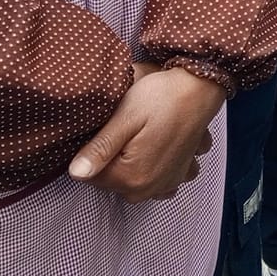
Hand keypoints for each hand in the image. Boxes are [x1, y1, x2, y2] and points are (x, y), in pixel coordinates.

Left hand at [68, 65, 222, 202]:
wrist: (201, 86)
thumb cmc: (162, 96)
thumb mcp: (125, 116)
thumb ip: (100, 148)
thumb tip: (75, 173)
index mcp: (131, 177)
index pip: (91, 176)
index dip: (91, 150)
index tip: (104, 128)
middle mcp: (149, 189)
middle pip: (111, 180)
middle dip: (111, 157)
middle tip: (124, 127)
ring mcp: (167, 184)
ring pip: (132, 180)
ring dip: (131, 163)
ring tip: (140, 134)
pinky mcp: (180, 175)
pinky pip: (156, 181)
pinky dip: (153, 167)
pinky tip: (155, 146)